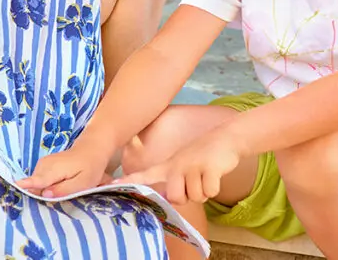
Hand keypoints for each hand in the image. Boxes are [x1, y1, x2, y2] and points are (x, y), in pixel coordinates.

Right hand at [16, 138, 115, 197]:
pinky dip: (45, 186)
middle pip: (34, 187)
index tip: (13, 188)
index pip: (36, 180)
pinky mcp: (41, 166)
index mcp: (54, 170)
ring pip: (36, 185)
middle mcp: (43, 166)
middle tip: (58, 200)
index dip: (25, 186)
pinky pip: (38, 181)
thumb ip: (64, 190)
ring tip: (62, 190)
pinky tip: (57, 186)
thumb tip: (45, 195)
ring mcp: (41, 164)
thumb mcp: (83, 183)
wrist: (90, 149)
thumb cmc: (89, 168)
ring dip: (44, 192)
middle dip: (41, 197)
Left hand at [121, 132, 240, 204]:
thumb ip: (172, 181)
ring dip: (203, 191)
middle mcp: (176, 165)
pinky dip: (214, 188)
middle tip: (194, 183)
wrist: (226, 139)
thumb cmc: (202, 159)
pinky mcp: (209, 167)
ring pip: (194, 196)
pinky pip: (209, 192)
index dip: (129, 182)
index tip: (112, 186)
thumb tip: (167, 199)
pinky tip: (214, 174)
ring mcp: (192, 165)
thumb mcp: (183, 166)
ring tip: (205, 175)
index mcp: (168, 166)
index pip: (144, 176)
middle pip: (174, 197)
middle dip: (186, 197)